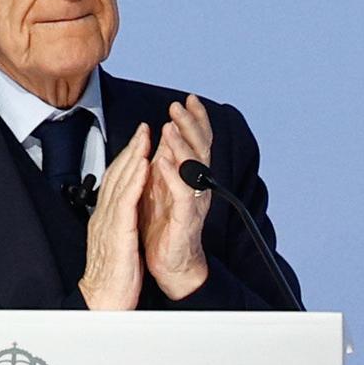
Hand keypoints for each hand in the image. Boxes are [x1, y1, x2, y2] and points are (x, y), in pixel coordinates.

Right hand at [80, 123, 150, 309]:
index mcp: (105, 219)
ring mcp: (108, 222)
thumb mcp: (117, 246)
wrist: (103, 302)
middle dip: (131, 150)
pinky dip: (135, 180)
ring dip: (133, 157)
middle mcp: (104, 216)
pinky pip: (126, 200)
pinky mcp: (116, 232)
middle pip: (117, 176)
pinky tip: (143, 165)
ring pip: (120, 182)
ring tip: (145, 137)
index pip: (116, 183)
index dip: (128, 161)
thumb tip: (126, 215)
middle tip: (143, 129)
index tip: (139, 143)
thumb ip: (120, 227)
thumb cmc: (113, 279)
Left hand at [140, 95, 212, 299]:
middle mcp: (198, 187)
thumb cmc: (164, 227)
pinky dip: (173, 176)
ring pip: (194, 168)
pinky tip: (163, 162)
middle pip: (200, 149)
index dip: (196, 120)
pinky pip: (183, 194)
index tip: (188, 99)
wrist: (170, 265)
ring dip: (182, 145)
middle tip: (177, 107)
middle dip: (190, 125)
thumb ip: (165, 162)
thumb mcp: (162, 186)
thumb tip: (163, 134)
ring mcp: (194, 202)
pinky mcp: (185, 219)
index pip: (199, 142)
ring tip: (170, 127)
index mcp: (191, 178)